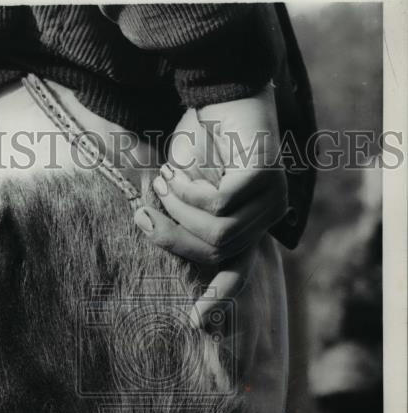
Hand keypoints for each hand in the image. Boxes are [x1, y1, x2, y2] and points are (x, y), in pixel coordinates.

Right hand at [135, 85, 287, 290]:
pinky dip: (189, 191)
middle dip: (173, 238)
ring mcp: (271, 197)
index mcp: (246, 226)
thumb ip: (176, 218)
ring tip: (162, 183)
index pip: (237, 273)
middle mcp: (264, 217)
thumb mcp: (179, 188)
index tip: (195, 322)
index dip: (218, 298)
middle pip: (215, 252)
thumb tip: (149, 236)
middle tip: (142, 214)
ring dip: (179, 211)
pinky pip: (219, 204)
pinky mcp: (267, 175)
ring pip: (217, 233)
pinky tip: (178, 172)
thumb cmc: (198, 141)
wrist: (220, 90)